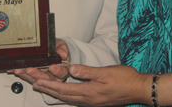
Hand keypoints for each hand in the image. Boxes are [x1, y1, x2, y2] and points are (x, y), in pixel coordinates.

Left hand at [10, 39, 69, 83]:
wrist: (52, 49)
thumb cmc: (57, 48)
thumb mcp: (61, 46)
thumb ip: (62, 49)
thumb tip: (63, 54)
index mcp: (62, 69)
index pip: (61, 73)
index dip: (57, 71)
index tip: (51, 67)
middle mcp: (53, 76)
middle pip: (46, 79)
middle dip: (37, 75)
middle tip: (30, 70)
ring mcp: (43, 78)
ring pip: (36, 80)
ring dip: (27, 76)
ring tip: (19, 70)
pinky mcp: (35, 77)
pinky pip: (28, 78)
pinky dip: (22, 74)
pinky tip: (16, 70)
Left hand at [32, 65, 149, 106]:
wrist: (139, 89)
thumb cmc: (125, 79)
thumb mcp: (106, 72)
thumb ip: (87, 71)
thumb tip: (71, 69)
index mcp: (89, 92)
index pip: (63, 88)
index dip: (48, 84)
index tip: (36, 79)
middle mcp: (88, 100)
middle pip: (61, 94)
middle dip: (46, 88)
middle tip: (32, 82)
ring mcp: (91, 102)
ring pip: (67, 97)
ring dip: (53, 91)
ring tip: (41, 86)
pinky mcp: (95, 100)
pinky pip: (74, 98)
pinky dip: (64, 94)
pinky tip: (61, 92)